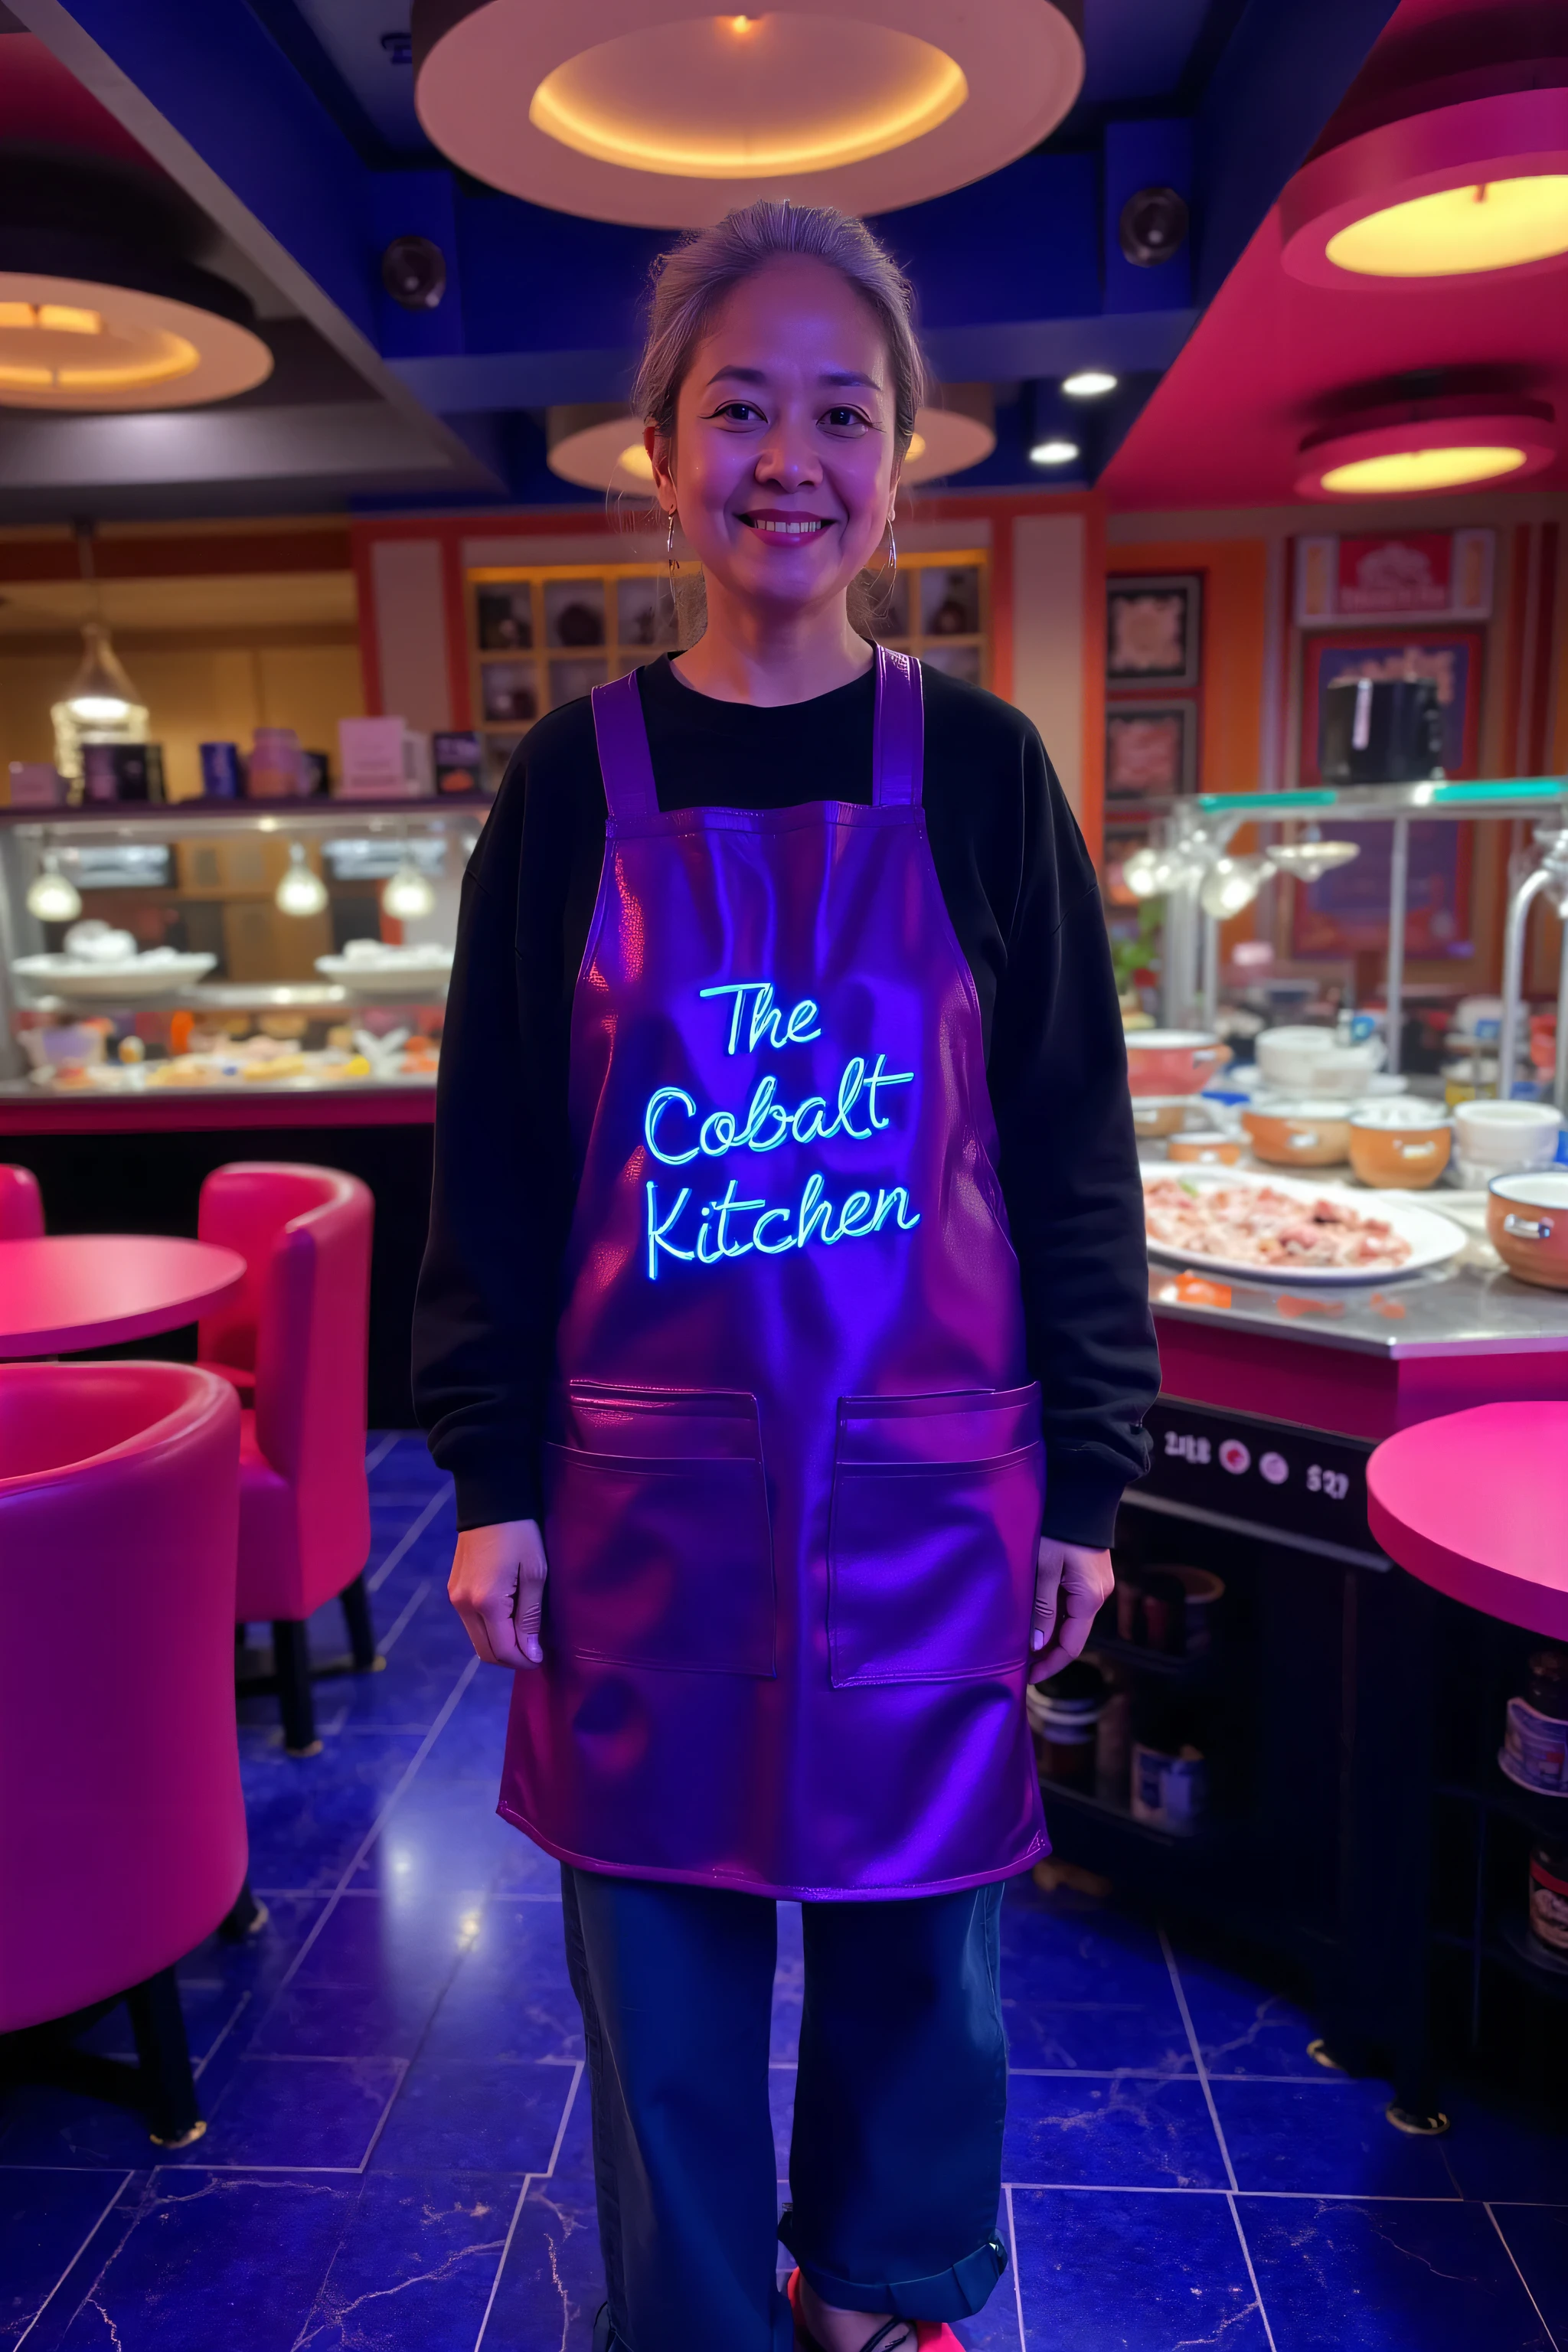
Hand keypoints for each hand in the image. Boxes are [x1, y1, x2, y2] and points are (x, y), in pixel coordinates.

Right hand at [448, 1519, 547, 1669]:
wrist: (490, 1502)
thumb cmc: (521, 1534)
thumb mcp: (536, 1573)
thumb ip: (530, 1616)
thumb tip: (530, 1653)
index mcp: (486, 1602)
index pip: (502, 1650)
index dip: (523, 1661)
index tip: (541, 1659)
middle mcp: (464, 1605)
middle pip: (485, 1652)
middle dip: (510, 1659)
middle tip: (533, 1653)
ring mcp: (455, 1598)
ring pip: (476, 1640)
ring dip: (499, 1645)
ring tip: (523, 1636)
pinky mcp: (453, 1590)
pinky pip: (471, 1623)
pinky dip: (489, 1630)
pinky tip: (508, 1620)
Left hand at [1029, 1537, 1113, 1683]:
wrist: (1079, 1492)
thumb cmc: (1060, 1528)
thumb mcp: (1045, 1568)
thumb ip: (1042, 1608)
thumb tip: (1037, 1645)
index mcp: (1091, 1598)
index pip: (1072, 1645)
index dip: (1050, 1664)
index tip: (1026, 1675)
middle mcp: (1098, 1594)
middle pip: (1072, 1635)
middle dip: (1047, 1651)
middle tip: (1018, 1661)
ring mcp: (1094, 1583)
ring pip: (1070, 1619)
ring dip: (1048, 1633)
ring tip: (1020, 1642)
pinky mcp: (1086, 1573)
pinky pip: (1070, 1603)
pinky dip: (1053, 1615)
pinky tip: (1033, 1617)